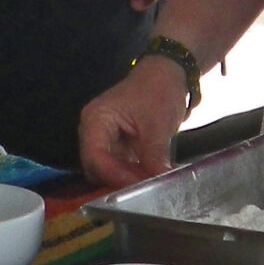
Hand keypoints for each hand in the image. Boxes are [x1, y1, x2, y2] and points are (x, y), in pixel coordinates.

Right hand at [77, 54, 190, 186]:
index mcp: (96, 120)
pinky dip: (135, 173)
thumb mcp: (158, 124)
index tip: (137, 186)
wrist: (169, 75)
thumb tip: (157, 180)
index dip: (114, 175)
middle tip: (146, 189)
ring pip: (109, 170)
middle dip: (120, 180)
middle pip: (98, 167)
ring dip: (129, 179)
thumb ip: (154, 154)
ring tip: (152, 184)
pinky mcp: (118, 145)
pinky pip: (121, 166)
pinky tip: (152, 178)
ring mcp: (105, 139)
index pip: (95, 156)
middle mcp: (94, 131)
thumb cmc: (158, 89)